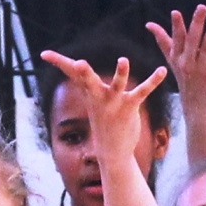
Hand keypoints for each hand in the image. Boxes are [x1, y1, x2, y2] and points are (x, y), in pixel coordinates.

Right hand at [38, 50, 168, 165]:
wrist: (113, 151)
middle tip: (79, 63)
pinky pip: (142, 91)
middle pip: (88, 80)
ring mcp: (114, 102)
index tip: (44, 53)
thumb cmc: (103, 122)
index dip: (57, 62)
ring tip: (123, 60)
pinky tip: (162, 71)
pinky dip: (153, 81)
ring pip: (117, 84)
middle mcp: (99, 96)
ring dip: (120, 73)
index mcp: (88, 92)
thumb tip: (77, 66)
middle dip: (84, 72)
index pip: (71, 73)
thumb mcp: (92, 100)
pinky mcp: (130, 107)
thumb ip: (87, 82)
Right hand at [148, 6, 205, 115]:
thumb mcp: (172, 60)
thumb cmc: (184, 78)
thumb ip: (163, 41)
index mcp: (177, 59)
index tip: (175, 13)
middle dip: (196, 23)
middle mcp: (188, 63)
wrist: (196, 106)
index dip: (176, 26)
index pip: (177, 39)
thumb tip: (149, 24)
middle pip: (192, 40)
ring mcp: (202, 69)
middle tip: (202, 7)